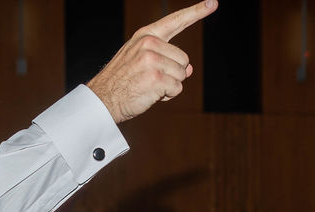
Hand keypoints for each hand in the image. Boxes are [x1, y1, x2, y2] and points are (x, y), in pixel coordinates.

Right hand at [87, 0, 216, 122]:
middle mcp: (149, 44)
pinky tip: (149, 95)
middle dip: (173, 73)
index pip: (175, 21)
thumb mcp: (140, 61)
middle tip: (150, 79)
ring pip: (182, 75)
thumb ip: (165, 59)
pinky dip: (167, 96)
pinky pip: (176, 88)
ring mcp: (153, 60)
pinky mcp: (156, 78)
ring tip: (148, 86)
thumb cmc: (120, 81)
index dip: (196, 12)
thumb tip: (188, 69)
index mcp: (145, 36)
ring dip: (169, 85)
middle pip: (183, 59)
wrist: (102, 99)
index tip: (212, 3)